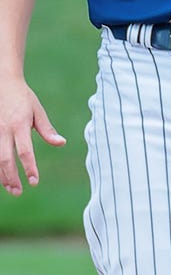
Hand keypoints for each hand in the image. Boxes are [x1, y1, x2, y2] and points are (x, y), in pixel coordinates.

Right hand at [0, 79, 65, 195]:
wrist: (1, 82)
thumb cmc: (23, 97)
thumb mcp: (37, 111)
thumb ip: (47, 129)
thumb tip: (61, 143)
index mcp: (19, 125)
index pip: (25, 151)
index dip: (29, 167)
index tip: (34, 181)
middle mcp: (3, 129)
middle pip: (5, 159)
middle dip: (11, 177)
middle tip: (19, 192)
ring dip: (1, 175)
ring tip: (10, 188)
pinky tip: (0, 176)